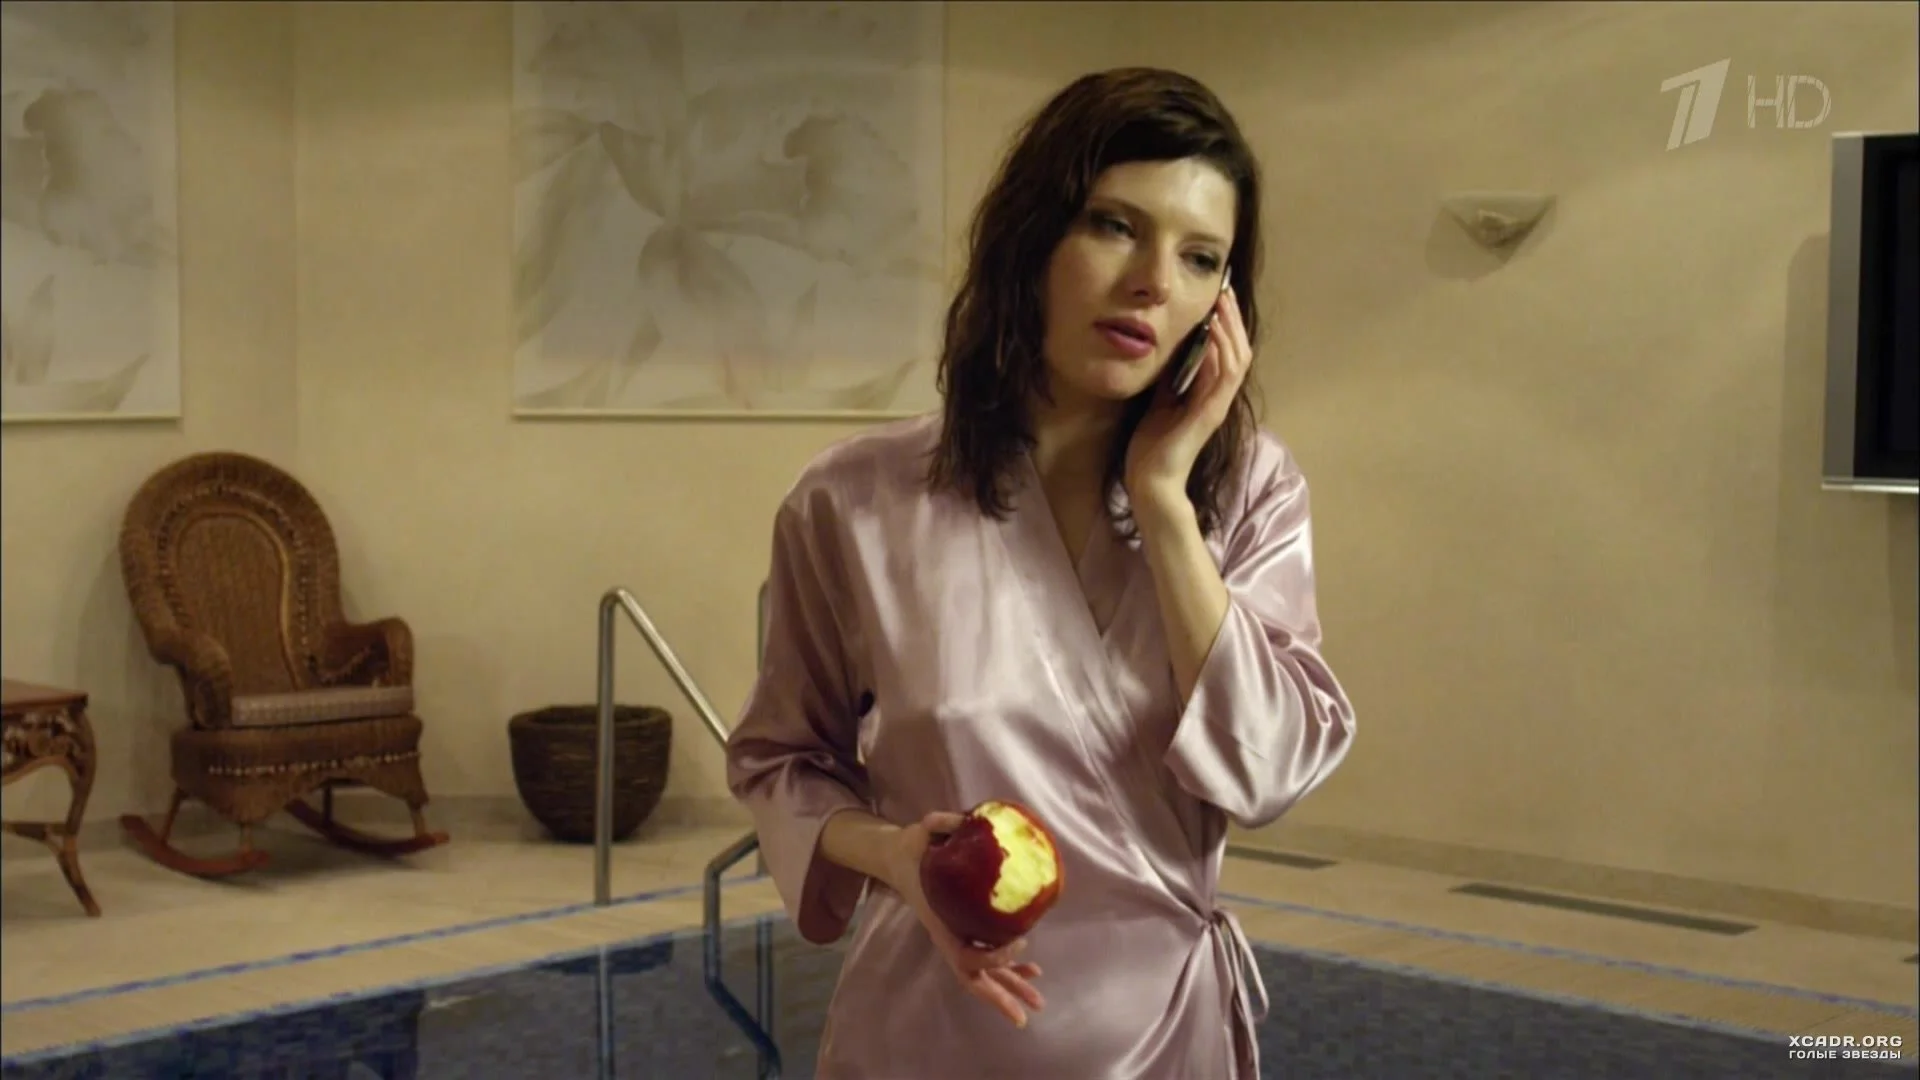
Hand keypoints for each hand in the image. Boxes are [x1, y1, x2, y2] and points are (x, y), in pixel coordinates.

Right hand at [882, 811, 1046, 1027]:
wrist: (901, 859)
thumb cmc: (914, 849)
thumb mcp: (922, 831)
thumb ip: (939, 825)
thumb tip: (956, 821)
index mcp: (939, 920)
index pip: (963, 955)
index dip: (991, 958)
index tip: (1020, 942)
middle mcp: (948, 935)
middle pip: (972, 978)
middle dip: (999, 996)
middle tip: (1026, 1012)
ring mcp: (957, 936)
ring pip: (982, 975)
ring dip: (1009, 989)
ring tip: (1036, 1002)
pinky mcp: (966, 931)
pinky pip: (988, 959)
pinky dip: (1010, 968)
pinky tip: (1031, 972)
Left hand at [1124, 279, 1253, 507]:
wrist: (1150, 480)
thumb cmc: (1152, 445)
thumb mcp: (1160, 400)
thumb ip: (1171, 377)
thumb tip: (1168, 348)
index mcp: (1208, 394)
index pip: (1226, 352)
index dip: (1226, 324)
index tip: (1217, 297)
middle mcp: (1218, 398)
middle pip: (1238, 350)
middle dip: (1233, 319)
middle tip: (1225, 290)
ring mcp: (1217, 406)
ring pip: (1236, 360)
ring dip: (1230, 329)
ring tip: (1221, 303)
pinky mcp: (1210, 414)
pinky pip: (1222, 377)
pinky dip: (1220, 352)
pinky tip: (1211, 332)